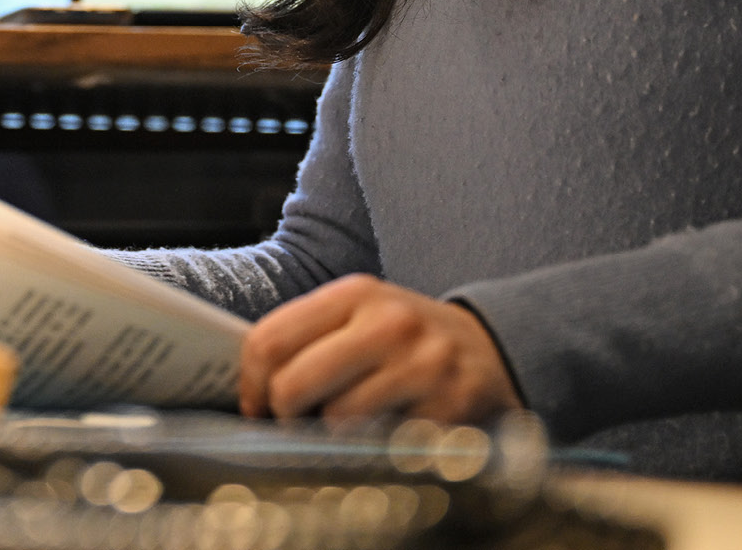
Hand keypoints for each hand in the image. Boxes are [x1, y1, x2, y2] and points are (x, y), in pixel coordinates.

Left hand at [238, 274, 522, 422]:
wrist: (491, 350)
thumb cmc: (406, 339)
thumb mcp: (360, 315)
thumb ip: (308, 337)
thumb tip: (251, 384)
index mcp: (356, 294)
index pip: (271, 339)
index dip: (250, 382)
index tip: (254, 404)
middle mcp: (389, 324)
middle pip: (294, 384)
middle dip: (281, 414)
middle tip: (289, 423)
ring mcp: (422, 367)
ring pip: (335, 419)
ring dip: (329, 434)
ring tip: (343, 426)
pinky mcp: (448, 409)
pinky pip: (381, 444)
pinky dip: (371, 448)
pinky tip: (382, 434)